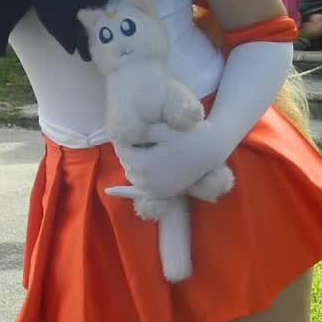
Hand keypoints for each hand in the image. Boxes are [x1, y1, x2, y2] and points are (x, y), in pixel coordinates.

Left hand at [113, 120, 230, 202]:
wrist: (210, 150)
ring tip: (148, 150)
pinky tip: (110, 191)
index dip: (127, 140)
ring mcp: (155, 190)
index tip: (133, 130)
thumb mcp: (161, 129)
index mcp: (144, 166)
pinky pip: (141, 190)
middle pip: (128, 164)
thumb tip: (123, 134)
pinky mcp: (163, 192)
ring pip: (134, 175)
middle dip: (131, 152)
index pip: (123, 151)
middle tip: (143, 140)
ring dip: (136, 164)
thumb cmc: (186, 135)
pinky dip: (132, 185)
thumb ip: (141, 132)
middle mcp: (147, 183)